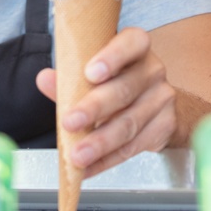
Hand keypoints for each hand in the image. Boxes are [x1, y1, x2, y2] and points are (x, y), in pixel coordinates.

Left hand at [36, 27, 176, 177]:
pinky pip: (133, 147)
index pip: (131, 44)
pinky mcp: (165, 126)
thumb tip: (45, 79)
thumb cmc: (117, 79)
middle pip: (124, 90)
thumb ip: (69, 76)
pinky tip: (89, 167)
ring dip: (99, 143)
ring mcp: (162, 98)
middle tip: (70, 123)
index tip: (90, 73)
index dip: (112, 57)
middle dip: (94, 109)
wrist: (154, 101)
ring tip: (77, 155)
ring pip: (129, 124)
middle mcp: (152, 70)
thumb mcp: (93, 71)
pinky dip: (107, 160)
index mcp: (136, 47)